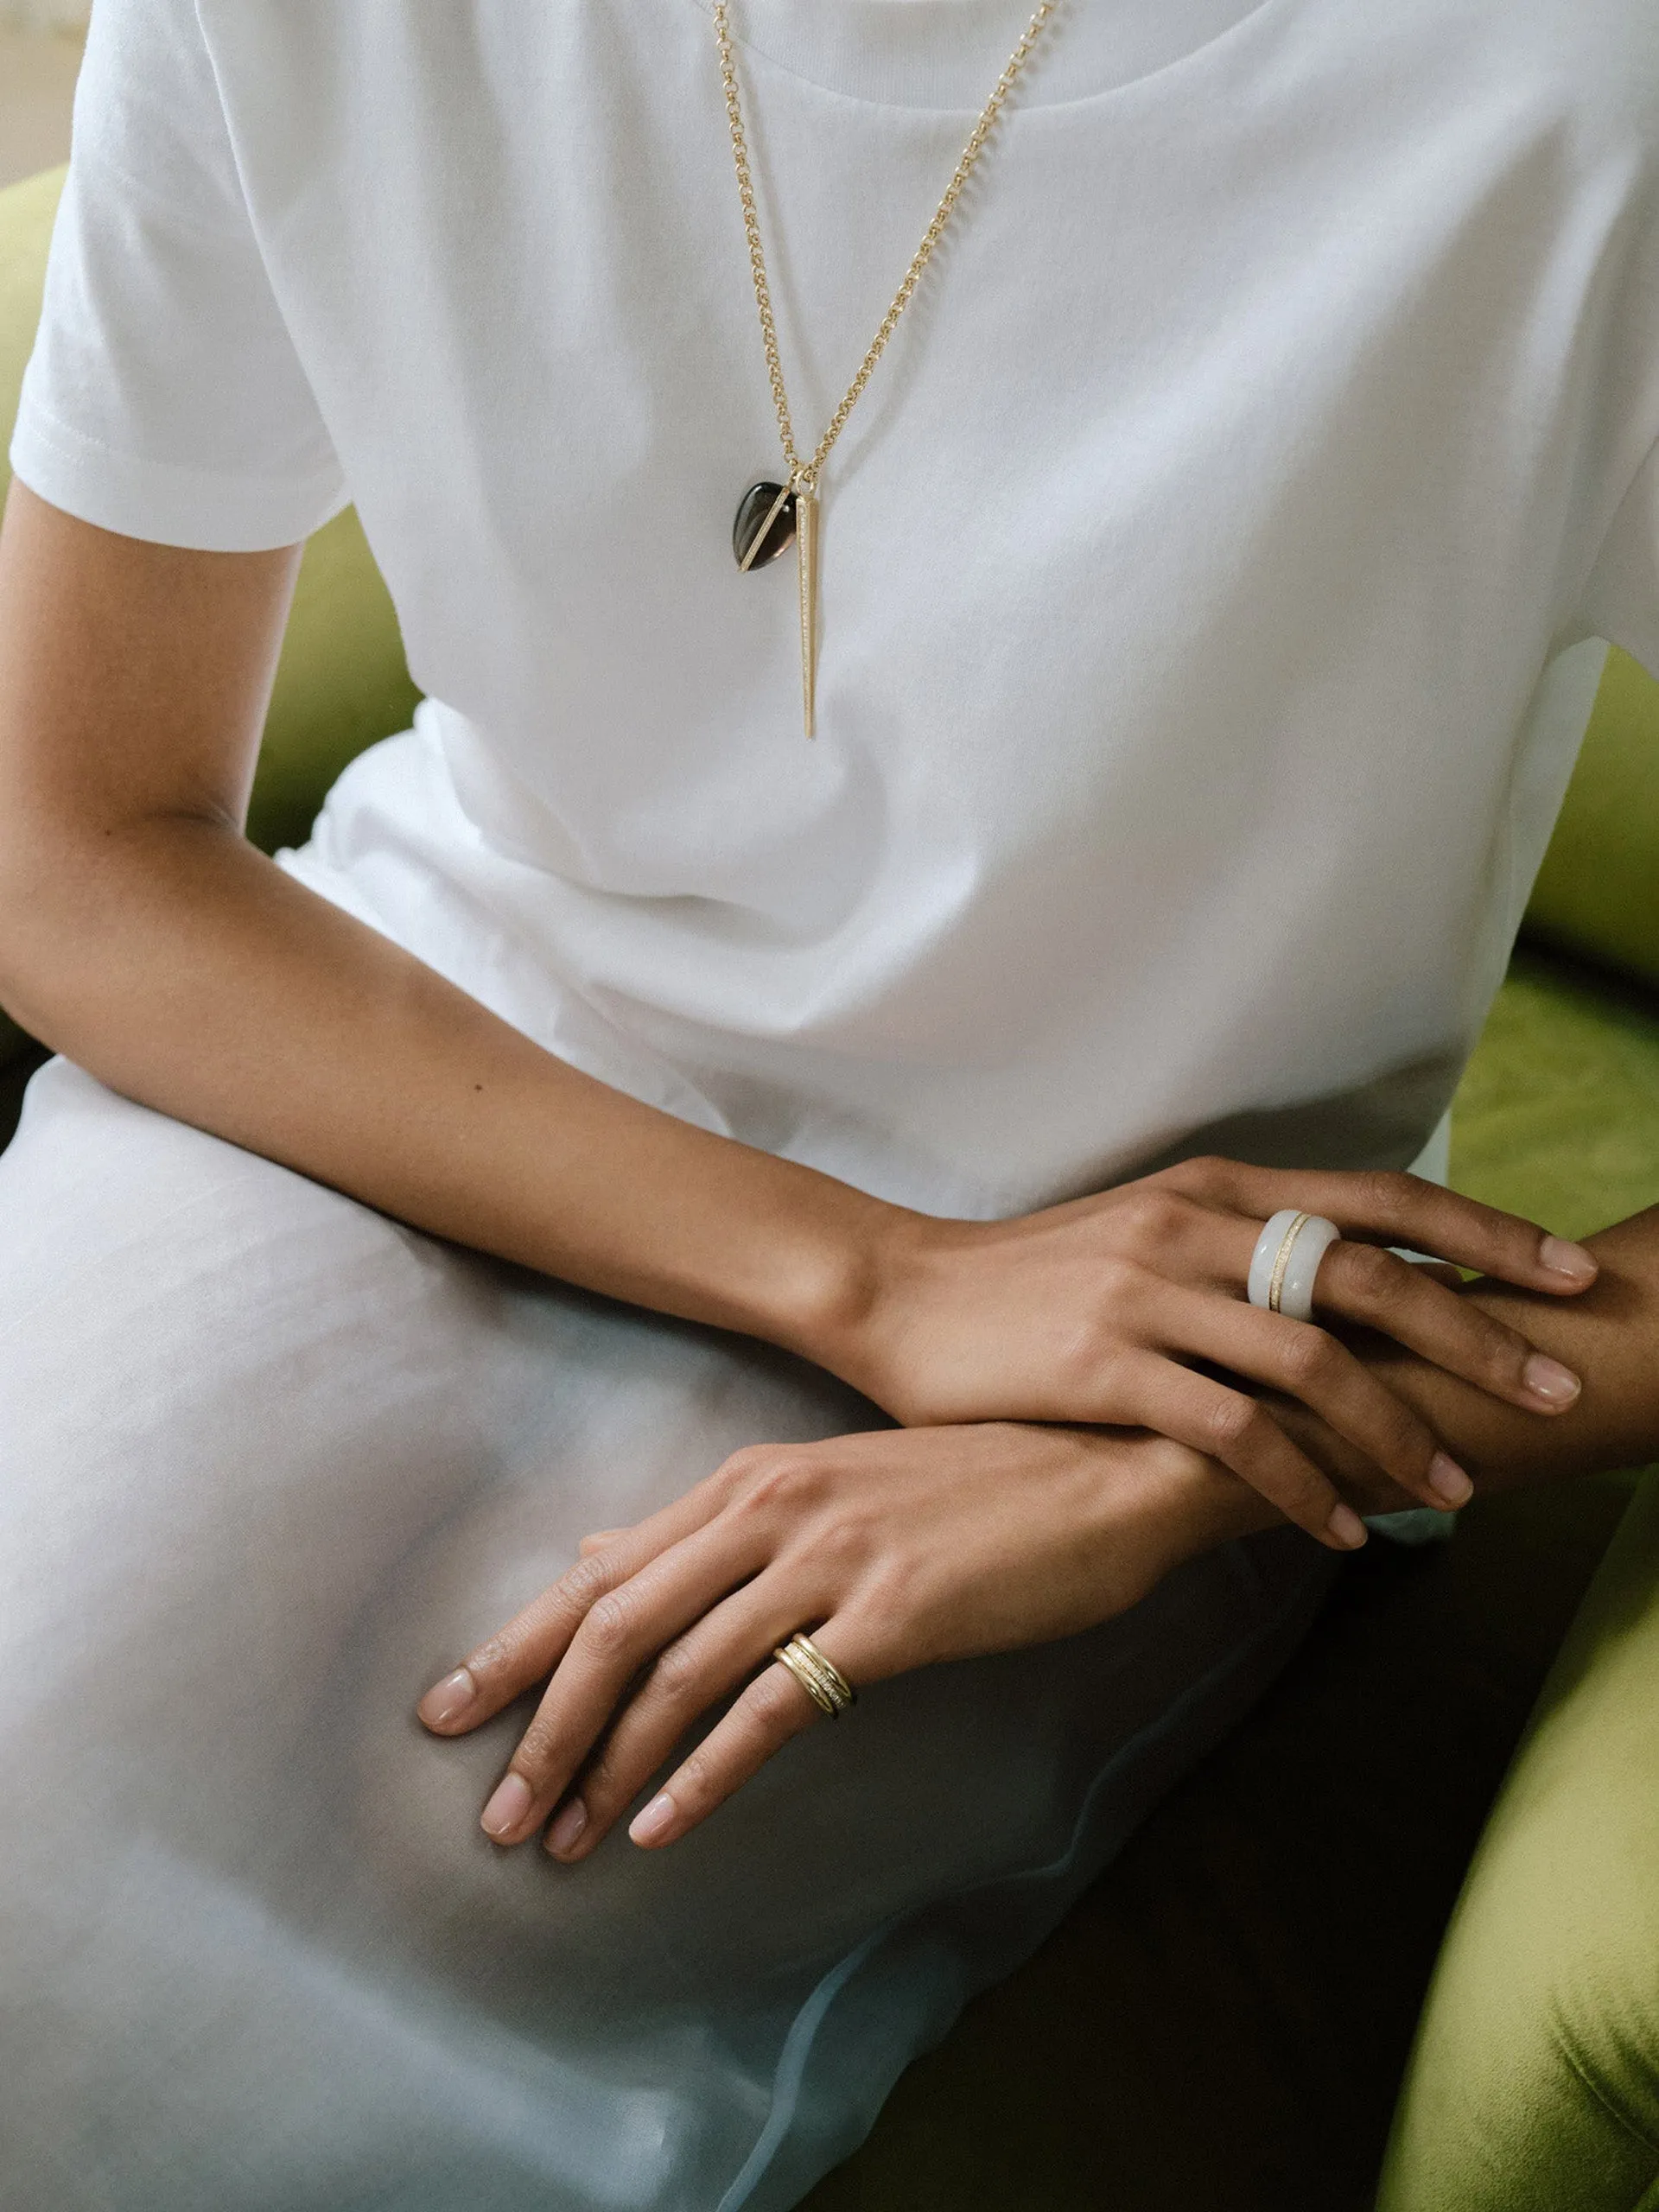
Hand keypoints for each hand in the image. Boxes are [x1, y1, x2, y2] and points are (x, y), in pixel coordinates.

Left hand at [416, 1422, 1270, 1855]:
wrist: (1106, 1467)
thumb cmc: (974, 1484)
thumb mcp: (830, 1484)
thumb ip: (713, 1526)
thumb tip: (600, 1551)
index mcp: (749, 1478)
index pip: (602, 1571)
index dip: (516, 1646)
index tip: (445, 1711)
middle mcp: (770, 1506)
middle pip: (616, 1622)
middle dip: (541, 1724)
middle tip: (493, 1815)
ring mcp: (829, 1556)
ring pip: (680, 1670)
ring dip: (609, 1764)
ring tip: (565, 1843)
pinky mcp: (890, 1615)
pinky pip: (773, 1704)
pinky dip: (706, 1772)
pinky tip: (665, 1828)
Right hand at [822, 1157, 1597, 1548]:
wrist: (902, 1292)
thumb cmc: (1034, 1276)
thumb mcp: (1148, 1233)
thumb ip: (1243, 1250)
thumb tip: (1350, 1290)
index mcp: (1218, 1186)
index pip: (1380, 1199)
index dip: (1485, 1231)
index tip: (1570, 1272)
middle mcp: (1196, 1224)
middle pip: (1370, 1276)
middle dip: (1476, 1336)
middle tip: (1551, 1390)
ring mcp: (1151, 1291)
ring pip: (1313, 1360)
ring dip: (1396, 1431)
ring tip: (1451, 1492)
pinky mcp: (1107, 1363)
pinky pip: (1232, 1431)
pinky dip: (1299, 1483)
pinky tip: (1338, 1527)